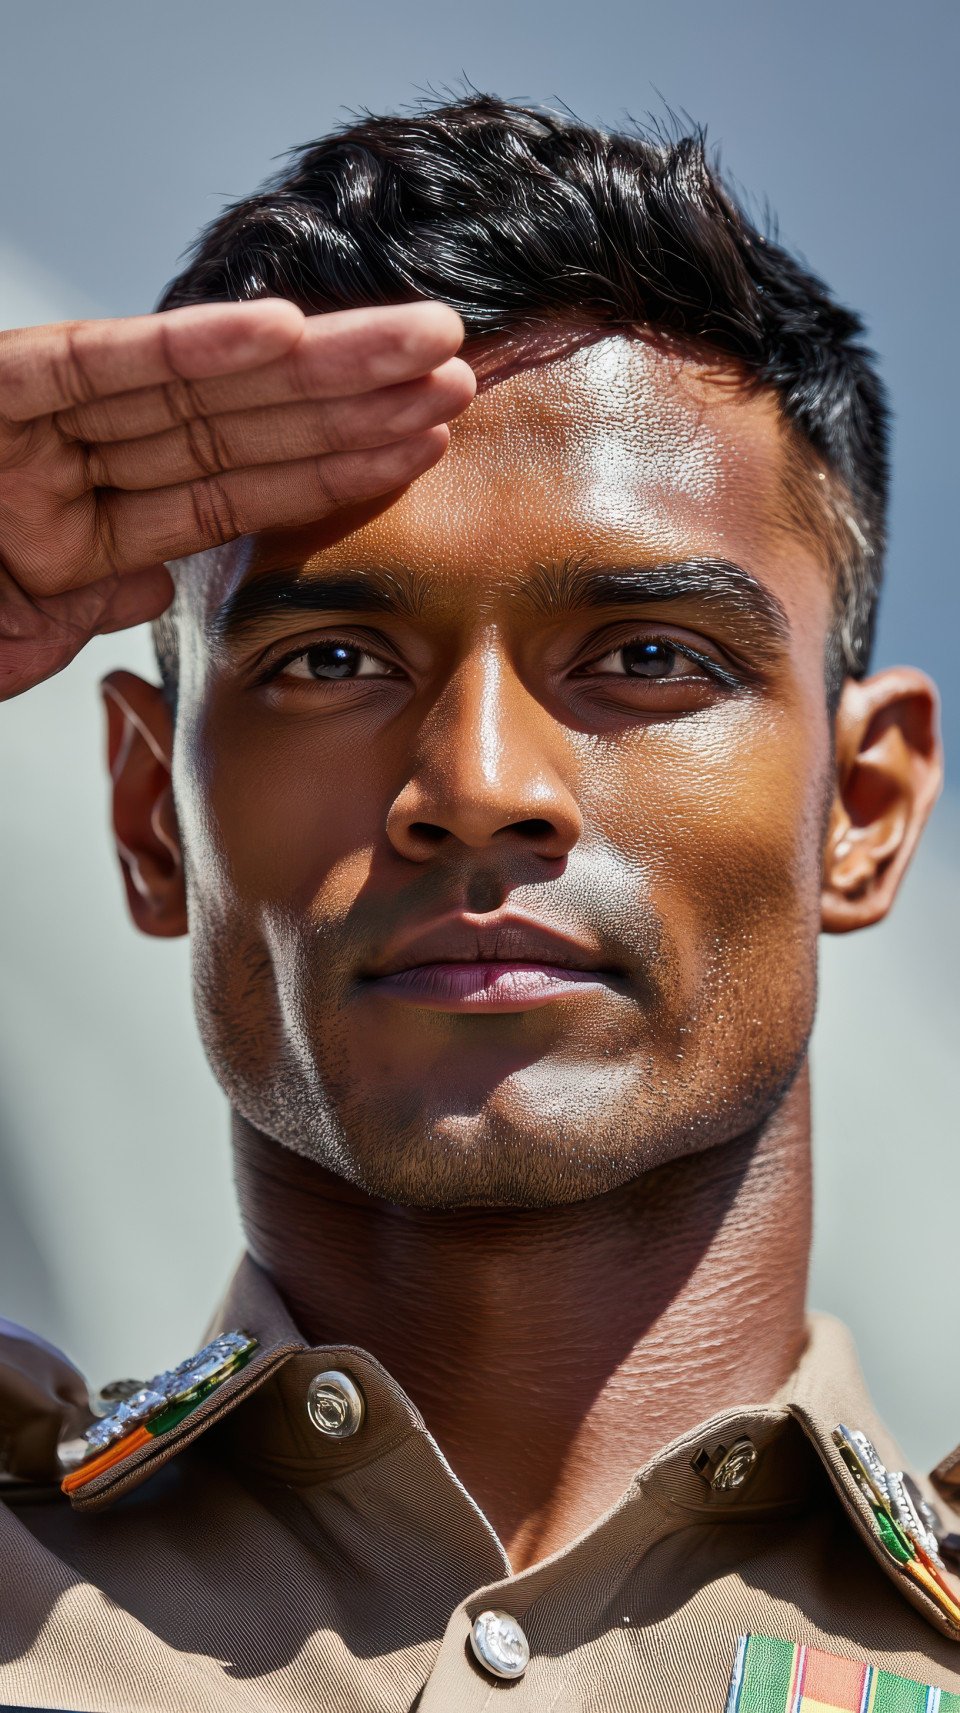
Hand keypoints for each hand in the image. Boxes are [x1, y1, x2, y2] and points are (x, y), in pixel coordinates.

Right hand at [0, 299, 474, 697]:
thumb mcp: (25, 631)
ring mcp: (46, 424)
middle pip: (242, 423)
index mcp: (98, 523)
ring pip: (202, 384)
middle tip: (459, 370)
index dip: (338, 466)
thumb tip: (153, 585)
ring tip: (423, 341)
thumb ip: (96, 601)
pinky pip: (102, 364)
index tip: (429, 441)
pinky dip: (191, 346)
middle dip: (355, 398)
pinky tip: (288, 332)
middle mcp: (85, 460)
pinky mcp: (0, 389)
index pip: (240, 489)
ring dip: (319, 361)